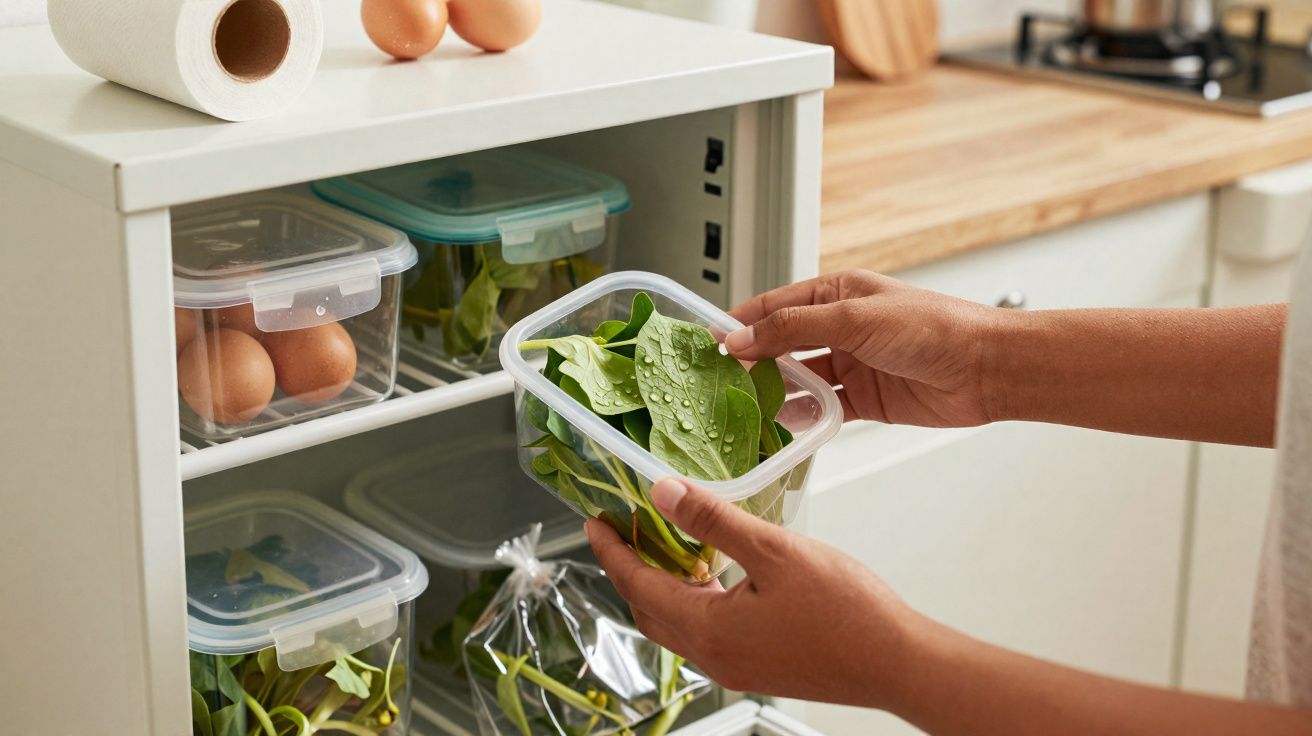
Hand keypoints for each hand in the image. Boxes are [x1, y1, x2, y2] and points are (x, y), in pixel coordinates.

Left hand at [586, 477, 922, 707]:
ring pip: (676, 623)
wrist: (897, 663)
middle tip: (619, 532)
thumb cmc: (846, 612)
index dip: (612, 552)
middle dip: (628, 570)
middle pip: (649, 610)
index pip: (639, 586)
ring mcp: (735, 666)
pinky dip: (691, 601)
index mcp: (708, 629)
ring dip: (660, 587)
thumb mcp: (775, 551)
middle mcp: (713, 656)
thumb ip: (714, 520)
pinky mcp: (757, 667)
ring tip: (661, 545)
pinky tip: (712, 576)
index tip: (594, 523)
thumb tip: (664, 493)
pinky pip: (704, 633)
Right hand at [726, 270, 1012, 427]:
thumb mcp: (853, 318)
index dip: (740, 322)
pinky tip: (782, 425)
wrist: (987, 368)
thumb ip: (792, 328)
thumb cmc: (933, 327)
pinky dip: (803, 417)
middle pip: (782, 344)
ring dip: (773, 392)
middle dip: (750, 360)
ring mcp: (853, 364)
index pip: (774, 306)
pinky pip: (823, 409)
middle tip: (715, 379)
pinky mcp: (866, 400)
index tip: (706, 341)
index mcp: (837, 293)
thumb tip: (740, 337)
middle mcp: (842, 327)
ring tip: (741, 406)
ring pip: (799, 379)